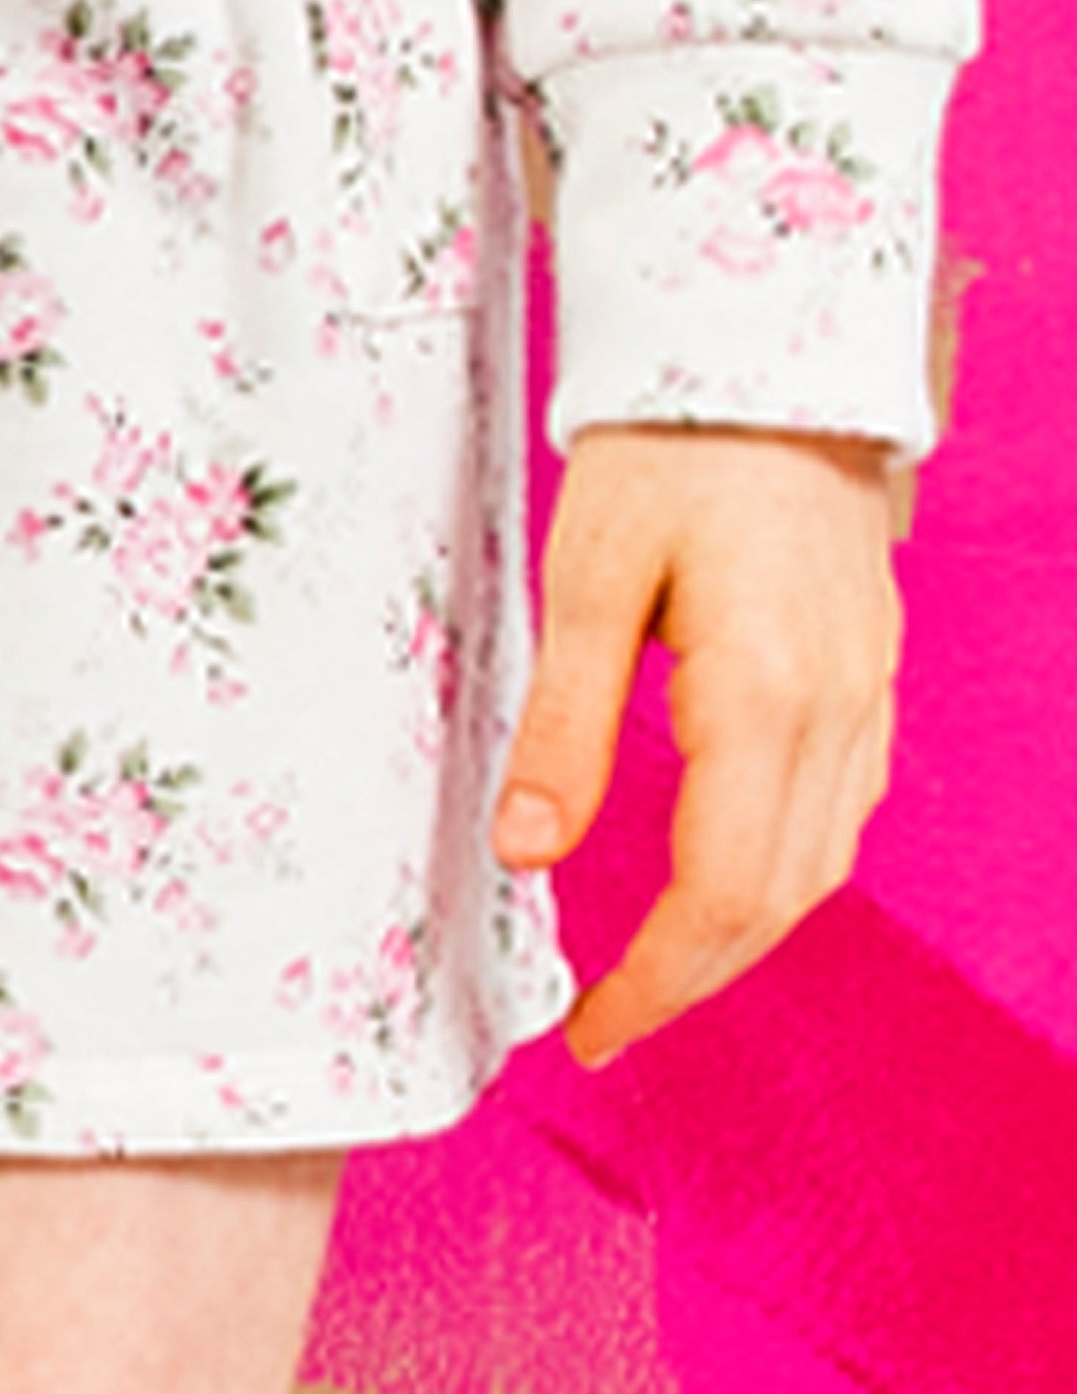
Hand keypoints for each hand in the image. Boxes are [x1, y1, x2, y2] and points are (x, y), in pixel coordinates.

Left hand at [490, 422, 900, 1069]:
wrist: (766, 360)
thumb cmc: (667, 457)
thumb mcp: (584, 588)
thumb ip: (561, 732)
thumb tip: (524, 857)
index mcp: (765, 695)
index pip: (720, 891)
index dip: (657, 979)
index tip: (591, 1033)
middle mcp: (839, 709)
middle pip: (779, 899)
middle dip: (693, 979)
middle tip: (609, 1027)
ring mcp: (869, 694)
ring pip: (821, 865)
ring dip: (740, 938)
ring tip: (653, 978)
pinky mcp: (869, 675)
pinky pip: (839, 811)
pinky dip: (779, 875)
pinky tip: (719, 886)